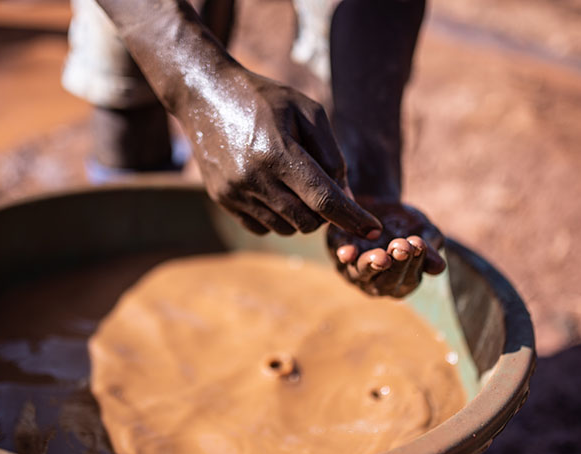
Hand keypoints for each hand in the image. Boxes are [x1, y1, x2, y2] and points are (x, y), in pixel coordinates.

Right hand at [183, 71, 381, 237]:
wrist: (206, 96)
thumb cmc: (265, 99)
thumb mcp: (308, 111)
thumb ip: (332, 155)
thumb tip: (348, 198)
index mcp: (277, 152)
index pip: (324, 199)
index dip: (352, 218)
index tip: (373, 230)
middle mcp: (253, 178)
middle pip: (307, 221)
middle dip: (325, 214)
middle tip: (323, 190)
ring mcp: (235, 192)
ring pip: (285, 229)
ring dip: (301, 216)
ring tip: (295, 185)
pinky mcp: (222, 200)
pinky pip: (262, 228)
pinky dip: (277, 218)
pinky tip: (274, 191)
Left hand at [326, 197, 445, 296]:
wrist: (380, 203)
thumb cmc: (406, 225)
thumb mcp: (423, 233)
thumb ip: (430, 250)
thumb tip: (439, 268)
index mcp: (399, 283)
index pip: (409, 281)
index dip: (415, 265)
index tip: (420, 244)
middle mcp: (374, 282)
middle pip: (385, 283)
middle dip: (396, 265)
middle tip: (403, 246)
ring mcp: (353, 269)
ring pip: (361, 273)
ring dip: (371, 265)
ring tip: (382, 256)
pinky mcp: (337, 250)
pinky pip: (339, 256)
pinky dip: (344, 255)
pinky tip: (348, 253)